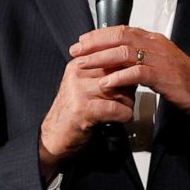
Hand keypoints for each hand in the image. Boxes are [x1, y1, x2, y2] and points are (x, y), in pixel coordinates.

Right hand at [39, 52, 135, 177]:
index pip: (114, 56)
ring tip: (121, 110)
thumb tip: (133, 65)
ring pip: (121, 89)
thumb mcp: (86, 84)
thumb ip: (104, 72)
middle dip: (130, 88)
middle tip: (125, 99)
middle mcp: (78, 73)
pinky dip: (124, 116)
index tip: (129, 82)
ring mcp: (79, 90)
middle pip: (120, 72)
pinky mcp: (83, 109)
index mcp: (79, 63)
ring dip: (128, 103)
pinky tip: (119, 119)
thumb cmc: (75, 110)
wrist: (56, 134)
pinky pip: (117, 109)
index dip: (128, 70)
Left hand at [70, 26, 189, 127]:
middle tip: (76, 51)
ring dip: (101, 58)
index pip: (121, 30)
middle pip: (119, 37)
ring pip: (124, 52)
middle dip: (94, 43)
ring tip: (84, 65)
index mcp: (153, 39)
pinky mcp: (163, 76)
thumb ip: (138, 56)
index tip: (81, 41)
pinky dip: (119, 77)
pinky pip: (137, 73)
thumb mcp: (157, 62)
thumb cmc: (180, 79)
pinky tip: (105, 83)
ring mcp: (160, 59)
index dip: (98, 35)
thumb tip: (114, 55)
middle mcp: (155, 44)